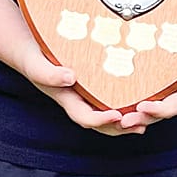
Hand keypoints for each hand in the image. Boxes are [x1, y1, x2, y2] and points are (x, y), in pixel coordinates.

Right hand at [19, 47, 144, 136]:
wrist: (30, 49)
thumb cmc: (33, 57)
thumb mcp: (36, 65)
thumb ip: (49, 74)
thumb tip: (70, 78)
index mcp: (66, 100)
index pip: (85, 118)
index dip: (101, 120)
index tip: (118, 116)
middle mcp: (78, 102)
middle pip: (100, 124)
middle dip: (120, 128)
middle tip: (140, 124)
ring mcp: (85, 96)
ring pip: (107, 115)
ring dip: (126, 121)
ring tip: (145, 120)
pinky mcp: (92, 86)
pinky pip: (110, 100)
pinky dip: (125, 105)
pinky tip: (141, 99)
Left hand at [118, 47, 176, 130]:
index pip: (171, 106)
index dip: (158, 110)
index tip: (143, 107)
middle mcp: (170, 95)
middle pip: (152, 113)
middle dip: (137, 118)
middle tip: (121, 120)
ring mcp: (158, 88)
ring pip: (139, 107)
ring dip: (126, 113)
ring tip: (111, 115)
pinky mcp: (146, 77)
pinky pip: (133, 91)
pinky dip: (121, 97)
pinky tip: (106, 96)